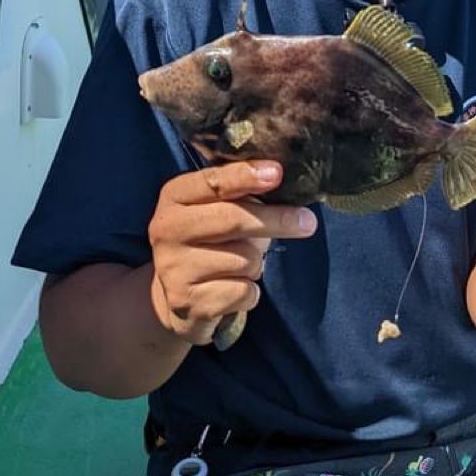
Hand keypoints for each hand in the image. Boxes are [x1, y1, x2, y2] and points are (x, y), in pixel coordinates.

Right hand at [147, 159, 316, 344]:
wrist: (176, 298)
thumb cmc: (209, 241)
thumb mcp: (216, 210)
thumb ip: (241, 195)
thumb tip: (280, 183)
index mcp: (174, 197)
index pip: (212, 182)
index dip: (245, 176)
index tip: (278, 173)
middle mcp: (166, 230)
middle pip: (232, 219)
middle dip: (276, 220)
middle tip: (308, 222)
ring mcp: (173, 268)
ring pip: (244, 259)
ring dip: (257, 264)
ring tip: (242, 266)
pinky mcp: (188, 302)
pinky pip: (243, 292)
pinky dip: (250, 292)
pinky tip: (234, 289)